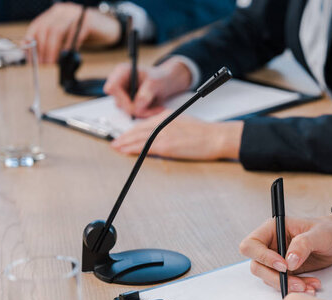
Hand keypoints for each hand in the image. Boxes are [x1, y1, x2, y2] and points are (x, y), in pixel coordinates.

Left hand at [25, 3, 120, 63]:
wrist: (109, 27)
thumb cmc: (87, 34)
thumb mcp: (68, 36)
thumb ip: (54, 42)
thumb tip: (38, 55)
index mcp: (55, 13)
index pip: (37, 26)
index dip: (31, 43)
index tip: (31, 58)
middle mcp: (63, 11)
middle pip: (46, 28)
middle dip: (42, 48)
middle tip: (42, 64)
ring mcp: (75, 14)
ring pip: (57, 31)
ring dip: (52, 49)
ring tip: (52, 63)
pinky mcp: (88, 21)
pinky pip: (74, 35)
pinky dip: (69, 47)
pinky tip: (67, 56)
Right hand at [104, 57, 192, 117]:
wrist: (165, 83)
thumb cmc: (160, 78)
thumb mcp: (156, 82)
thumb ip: (147, 92)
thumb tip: (138, 106)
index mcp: (122, 71)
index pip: (112, 87)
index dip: (122, 99)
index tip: (136, 106)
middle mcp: (119, 82)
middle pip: (119, 103)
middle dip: (137, 109)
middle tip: (153, 110)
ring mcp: (121, 94)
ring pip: (126, 110)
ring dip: (142, 112)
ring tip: (156, 108)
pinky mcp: (127, 103)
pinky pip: (132, 114)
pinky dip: (143, 114)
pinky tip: (152, 109)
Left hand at [110, 112, 243, 159]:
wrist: (216, 137)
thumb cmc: (206, 133)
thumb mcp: (185, 122)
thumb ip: (171, 126)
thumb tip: (163, 134)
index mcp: (167, 116)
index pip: (143, 123)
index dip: (131, 130)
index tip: (124, 135)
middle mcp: (162, 123)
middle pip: (137, 130)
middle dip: (124, 136)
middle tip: (115, 143)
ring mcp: (163, 134)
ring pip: (138, 138)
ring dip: (125, 143)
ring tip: (116, 148)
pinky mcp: (166, 146)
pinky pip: (145, 147)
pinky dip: (133, 149)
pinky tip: (126, 151)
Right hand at [239, 196, 331, 293]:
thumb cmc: (329, 229)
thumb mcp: (319, 234)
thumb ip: (303, 244)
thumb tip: (288, 261)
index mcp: (272, 229)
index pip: (251, 245)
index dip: (262, 257)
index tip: (283, 265)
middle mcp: (270, 244)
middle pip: (257, 266)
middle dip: (276, 278)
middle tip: (297, 283)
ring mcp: (276, 259)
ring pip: (270, 278)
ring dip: (288, 285)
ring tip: (310, 286)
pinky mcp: (286, 271)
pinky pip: (283, 283)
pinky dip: (296, 288)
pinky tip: (311, 286)